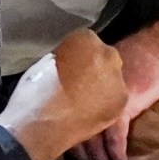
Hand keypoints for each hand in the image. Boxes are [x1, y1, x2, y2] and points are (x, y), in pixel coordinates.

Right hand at [0, 31, 128, 159]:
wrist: (44, 121)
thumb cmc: (36, 90)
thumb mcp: (48, 60)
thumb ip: (67, 56)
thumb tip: (72, 62)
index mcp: (85, 38)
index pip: (88, 42)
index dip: (80, 57)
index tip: (71, 67)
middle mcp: (106, 53)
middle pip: (105, 58)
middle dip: (96, 69)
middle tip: (79, 84)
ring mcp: (117, 77)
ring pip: (113, 79)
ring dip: (103, 86)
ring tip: (84, 100)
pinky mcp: (122, 99)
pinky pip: (115, 98)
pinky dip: (106, 103)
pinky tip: (90, 111)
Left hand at [70, 12, 158, 159]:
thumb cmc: (136, 61)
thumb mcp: (107, 74)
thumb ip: (93, 89)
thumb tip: (82, 109)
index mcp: (81, 78)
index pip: (66, 111)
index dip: (67, 132)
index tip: (70, 149)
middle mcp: (89, 87)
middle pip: (76, 126)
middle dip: (80, 150)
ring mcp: (105, 96)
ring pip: (94, 135)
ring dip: (98, 155)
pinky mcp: (124, 104)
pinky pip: (115, 135)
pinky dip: (117, 150)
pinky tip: (119, 159)